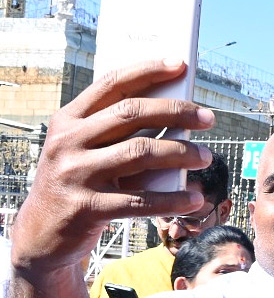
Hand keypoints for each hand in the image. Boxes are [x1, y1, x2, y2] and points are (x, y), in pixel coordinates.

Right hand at [11, 60, 213, 275]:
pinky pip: (140, 201)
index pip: (111, 84)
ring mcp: (75, 174)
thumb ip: (116, 132)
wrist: (42, 233)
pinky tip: (194, 198)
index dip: (148, 71)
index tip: (181, 64)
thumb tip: (174, 113)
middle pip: (131, 114)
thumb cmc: (78, 183)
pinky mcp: (86, 207)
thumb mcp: (85, 150)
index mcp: (68, 120)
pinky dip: (172, 199)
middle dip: (176, 113)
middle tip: (208, 118)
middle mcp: (68, 141)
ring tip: (207, 157)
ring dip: (181, 154)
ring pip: (140, 153)